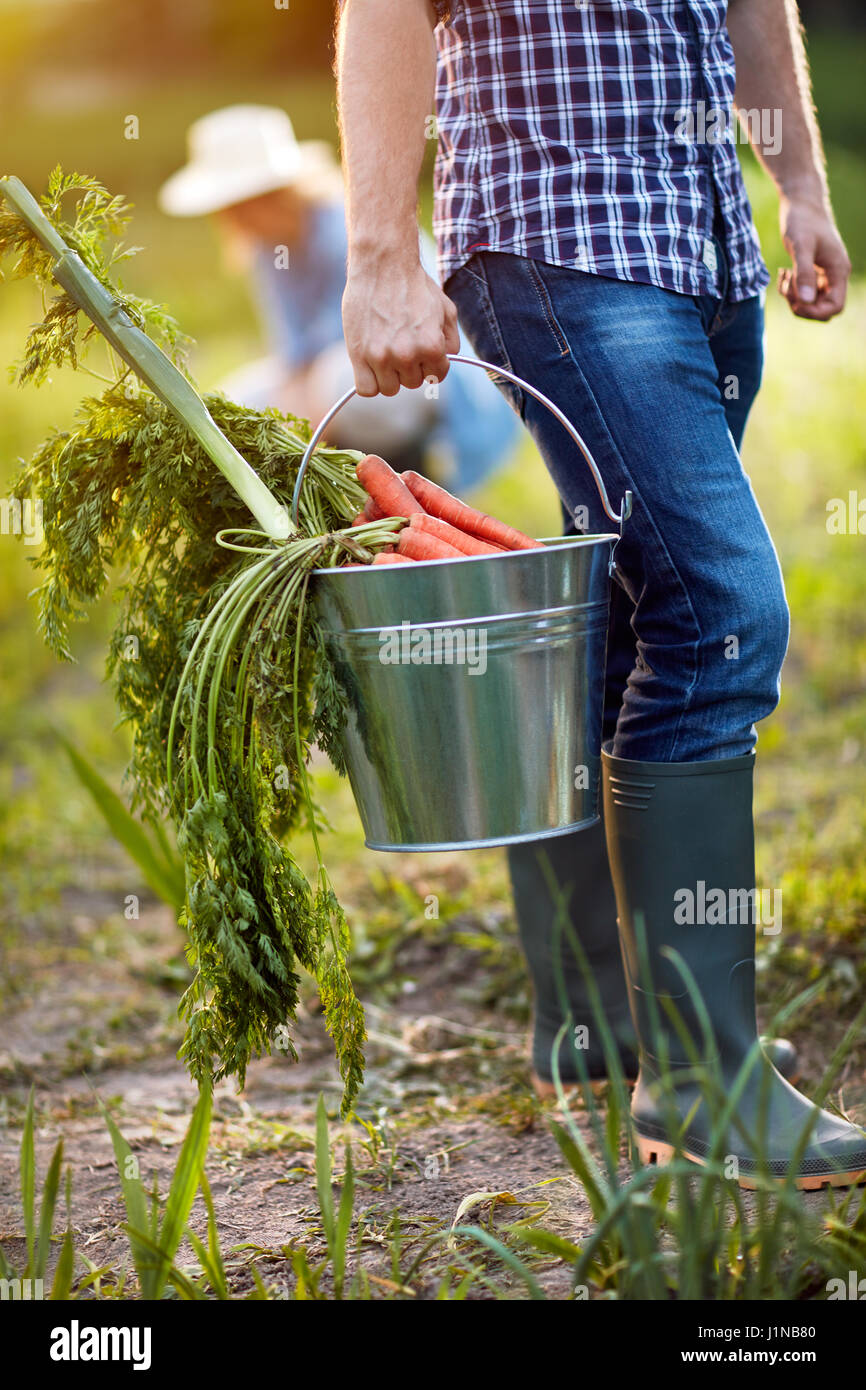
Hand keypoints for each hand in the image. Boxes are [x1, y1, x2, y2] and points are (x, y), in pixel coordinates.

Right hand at [343, 253, 459, 395]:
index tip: (420, 351)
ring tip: (384, 351)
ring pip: (389, 389)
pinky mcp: (359, 355)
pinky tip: (370, 365)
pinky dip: (368, 381)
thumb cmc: (414, 284)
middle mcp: (408, 355)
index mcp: (432, 346)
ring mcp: (382, 357)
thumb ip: (451, 339)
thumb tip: (448, 359)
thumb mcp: (445, 308)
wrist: (382, 264)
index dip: (429, 364)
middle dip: (408, 367)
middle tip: (399, 344)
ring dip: (388, 375)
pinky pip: (365, 390)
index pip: (436, 377)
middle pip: (411, 383)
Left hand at [777, 195, 850, 320]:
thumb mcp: (801, 247)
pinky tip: (784, 273)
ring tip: (784, 276)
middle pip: (823, 309)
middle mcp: (835, 275)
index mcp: (838, 270)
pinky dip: (792, 289)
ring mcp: (825, 274)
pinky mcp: (815, 271)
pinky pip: (805, 292)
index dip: (814, 312)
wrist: (801, 202)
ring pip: (812, 302)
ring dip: (794, 297)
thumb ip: (804, 274)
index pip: (835, 307)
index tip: (795, 301)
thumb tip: (806, 302)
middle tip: (787, 287)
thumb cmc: (801, 220)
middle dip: (802, 305)